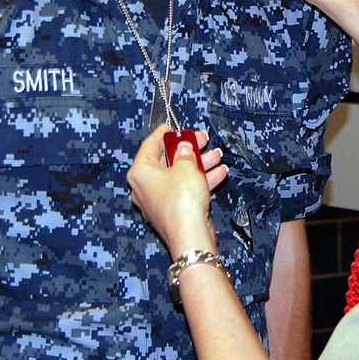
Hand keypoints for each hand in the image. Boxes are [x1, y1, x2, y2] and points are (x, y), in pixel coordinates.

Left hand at [127, 126, 226, 254]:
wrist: (190, 234)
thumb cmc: (182, 201)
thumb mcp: (186, 166)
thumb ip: (185, 152)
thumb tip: (184, 147)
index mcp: (140, 172)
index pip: (150, 145)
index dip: (163, 133)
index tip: (172, 125)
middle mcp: (145, 186)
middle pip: (167, 160)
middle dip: (188, 149)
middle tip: (202, 139)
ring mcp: (159, 200)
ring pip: (179, 175)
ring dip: (199, 164)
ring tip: (216, 155)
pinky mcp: (173, 210)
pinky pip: (185, 189)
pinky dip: (200, 180)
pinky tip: (218, 173)